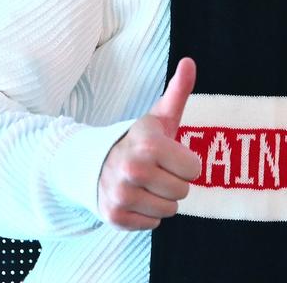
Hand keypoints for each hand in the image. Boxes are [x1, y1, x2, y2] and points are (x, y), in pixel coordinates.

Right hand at [98, 58, 201, 229]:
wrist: (92, 164)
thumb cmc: (138, 140)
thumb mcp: (159, 117)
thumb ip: (178, 91)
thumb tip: (189, 61)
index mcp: (150, 145)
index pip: (195, 169)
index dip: (186, 163)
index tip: (169, 155)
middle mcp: (133, 170)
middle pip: (183, 191)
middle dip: (174, 182)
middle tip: (157, 171)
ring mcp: (121, 195)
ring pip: (169, 211)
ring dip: (162, 200)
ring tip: (146, 184)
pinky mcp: (114, 216)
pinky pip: (152, 224)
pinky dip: (147, 214)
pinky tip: (135, 197)